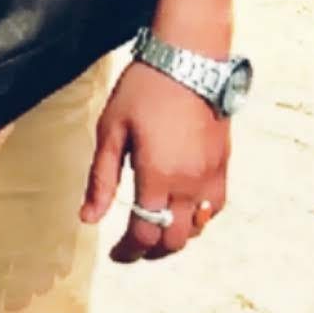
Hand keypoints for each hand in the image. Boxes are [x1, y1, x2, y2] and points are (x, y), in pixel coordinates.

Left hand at [80, 60, 228, 260]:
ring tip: (156, 230)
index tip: (115, 255)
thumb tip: (89, 218)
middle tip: (133, 248)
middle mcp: (189, 183)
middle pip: (174, 240)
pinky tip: (184, 209)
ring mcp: (210, 175)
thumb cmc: (144, 88)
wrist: (189, 57)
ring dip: (176, 237)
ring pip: (199, 228)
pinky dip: (199, 218)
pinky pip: (215, 206)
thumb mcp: (112, 130)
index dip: (128, 253)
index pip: (145, 235)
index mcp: (157, 177)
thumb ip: (102, 178)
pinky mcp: (224, 163)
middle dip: (151, 251)